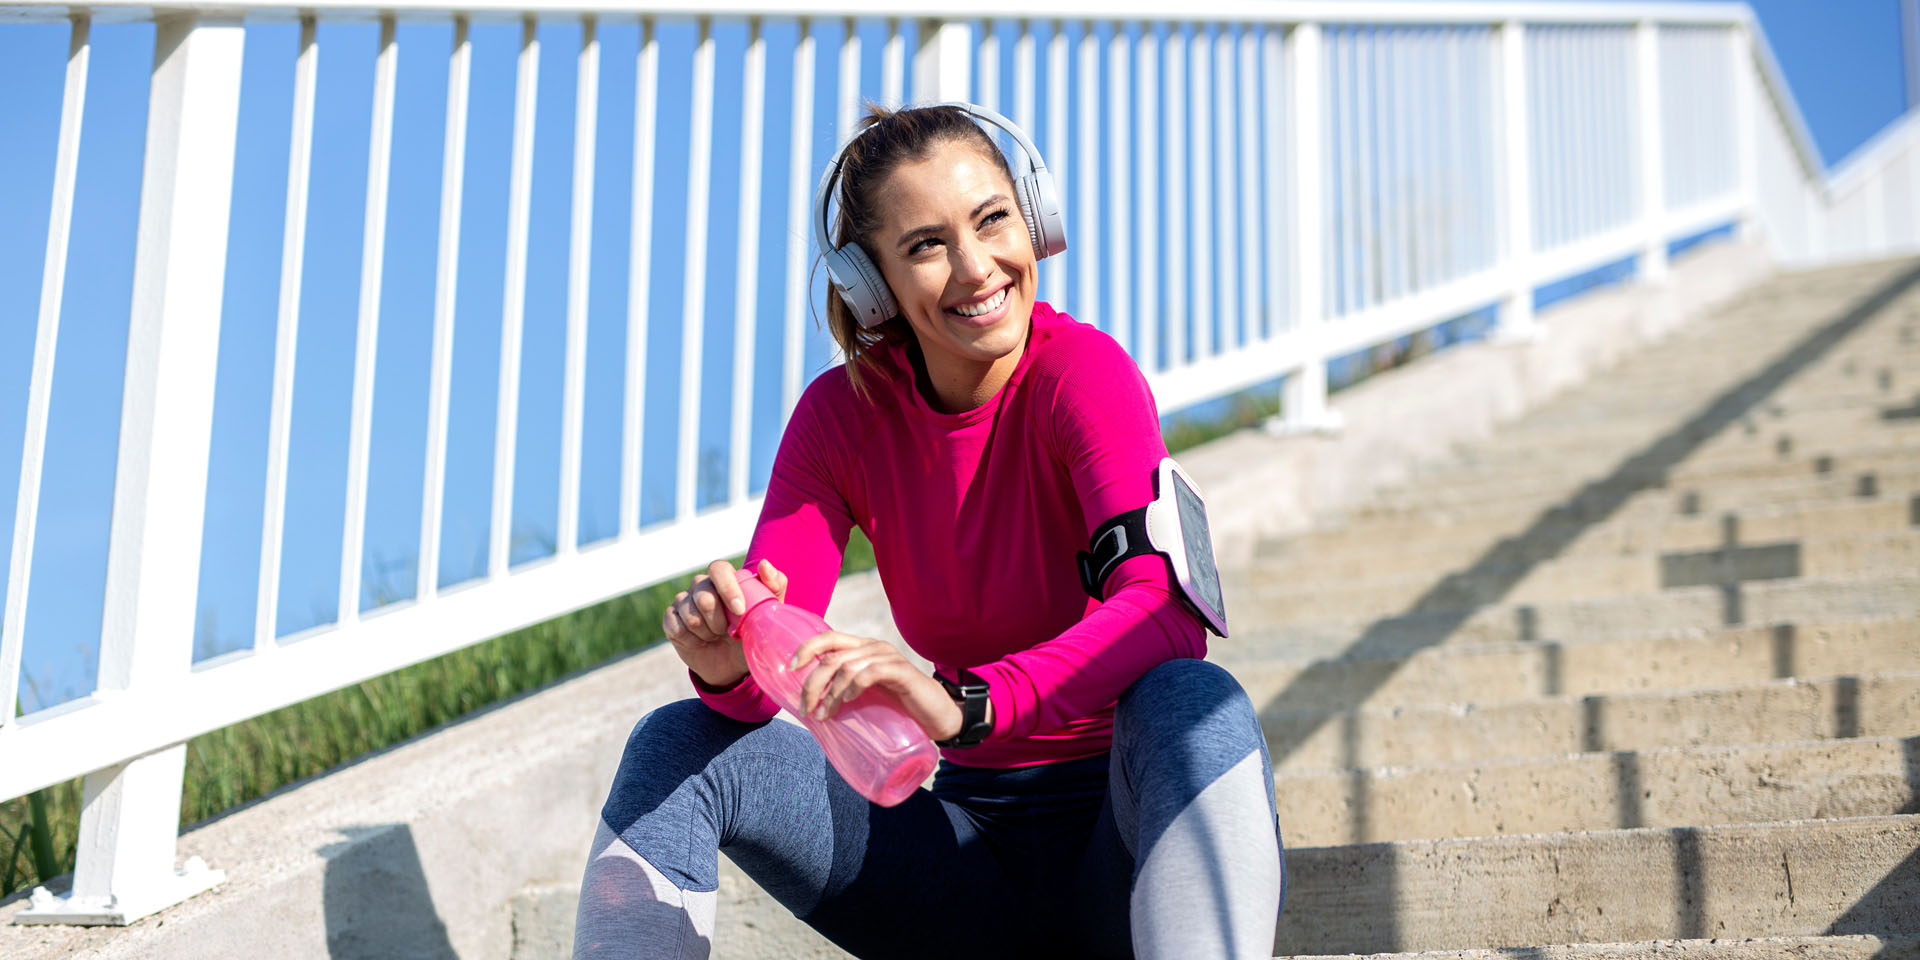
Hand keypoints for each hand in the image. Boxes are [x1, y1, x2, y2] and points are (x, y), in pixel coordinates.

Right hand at [664, 559, 789, 689]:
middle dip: (719, 620)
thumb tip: (764, 565)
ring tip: (716, 637)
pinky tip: (700, 642)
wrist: (733, 664)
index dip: (727, 588)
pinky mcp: (671, 620)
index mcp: (724, 579)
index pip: (719, 569)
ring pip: (690, 614)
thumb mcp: (769, 612)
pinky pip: (676, 627)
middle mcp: (701, 586)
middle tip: (728, 632)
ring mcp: (683, 602)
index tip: (739, 610)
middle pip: (703, 595)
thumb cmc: (752, 632)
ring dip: (707, 633)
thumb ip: (775, 585)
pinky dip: (692, 640)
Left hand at [791, 633, 981, 741]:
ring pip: (846, 666)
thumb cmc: (899, 707)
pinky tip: (847, 701)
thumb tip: (811, 705)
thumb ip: (844, 691)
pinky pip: (869, 672)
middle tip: (806, 708)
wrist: (937, 716)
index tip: (790, 669)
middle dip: (812, 682)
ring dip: (829, 693)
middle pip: (831, 655)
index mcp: (863, 649)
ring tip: (824, 715)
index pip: (828, 638)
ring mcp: (888, 657)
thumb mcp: (866, 695)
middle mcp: (873, 647)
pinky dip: (853, 686)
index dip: (806, 649)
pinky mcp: (901, 671)